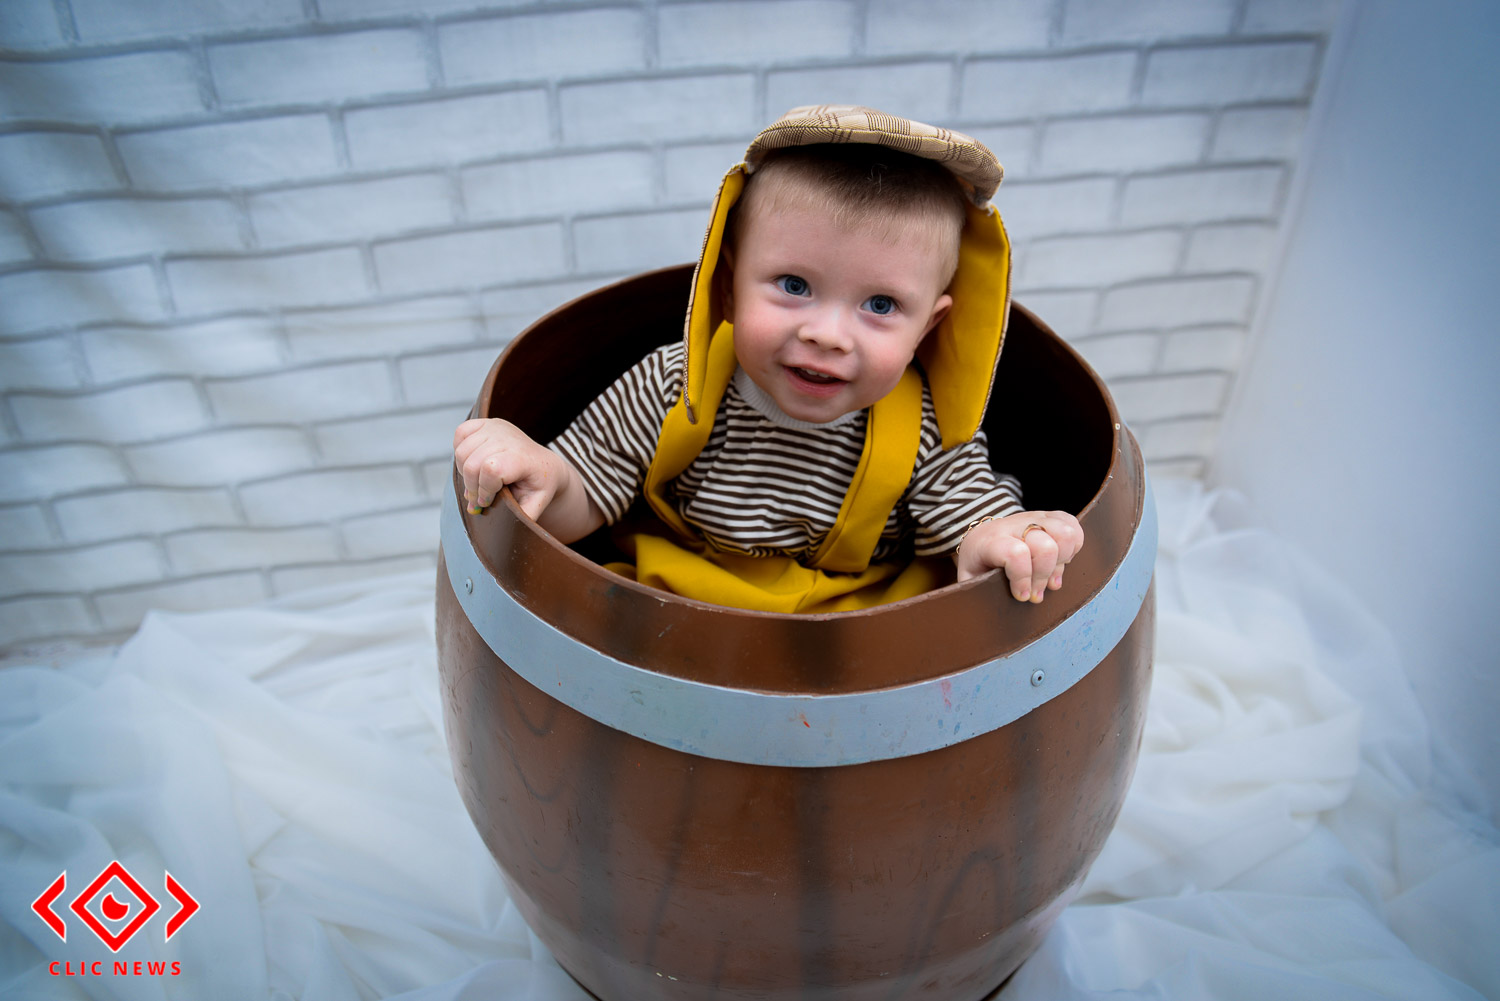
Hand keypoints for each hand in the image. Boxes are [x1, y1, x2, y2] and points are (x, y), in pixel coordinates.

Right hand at [453, 418, 562, 520]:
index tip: (487, 503)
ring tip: (478, 482)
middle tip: (480, 499)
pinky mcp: (485, 422)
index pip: (491, 470)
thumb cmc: (538, 486)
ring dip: (465, 473)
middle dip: (472, 488)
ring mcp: (495, 426)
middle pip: (472, 464)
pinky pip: (459, 435)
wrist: (543, 464)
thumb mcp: (535, 504)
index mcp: (523, 457)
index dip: (484, 491)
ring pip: (461, 452)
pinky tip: (474, 463)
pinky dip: (460, 451)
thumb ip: (521, 516)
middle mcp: (508, 437)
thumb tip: (502, 528)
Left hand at [954, 510, 1083, 602]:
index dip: (1023, 578)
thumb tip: (991, 620)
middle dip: (1044, 577)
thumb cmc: (979, 565)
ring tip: (1050, 578)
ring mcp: (1033, 518)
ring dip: (1062, 562)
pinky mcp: (1050, 516)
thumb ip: (977, 595)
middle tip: (1036, 593)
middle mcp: (1013, 525)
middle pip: (1045, 546)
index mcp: (990, 541)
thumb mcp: (970, 581)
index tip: (1022, 596)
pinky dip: (1073, 546)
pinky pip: (1072, 526)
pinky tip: (1060, 561)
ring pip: (1064, 533)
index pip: (1015, 553)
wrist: (982, 537)